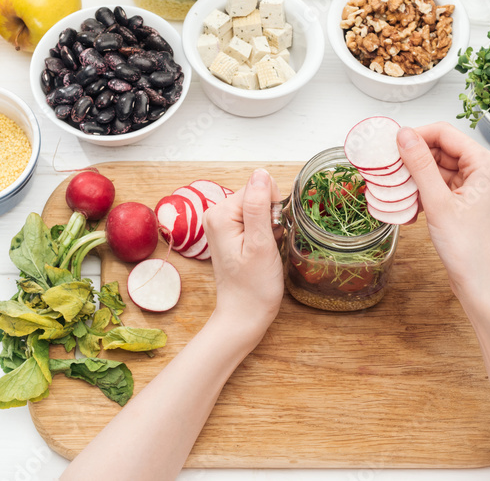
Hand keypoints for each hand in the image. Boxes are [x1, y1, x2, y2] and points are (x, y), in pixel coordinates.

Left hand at [203, 169, 283, 346]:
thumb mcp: (260, 244)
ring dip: (269, 226)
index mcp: (221, 213)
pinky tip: (261, 250)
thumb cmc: (254, 286)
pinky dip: (264, 232)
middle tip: (267, 245)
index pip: (258, 188)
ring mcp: (222, 223)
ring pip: (259, 207)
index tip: (270, 235)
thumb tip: (261, 174)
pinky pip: (254, 218)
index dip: (273, 210)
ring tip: (263, 250)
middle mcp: (216, 213)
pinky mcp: (229, 231)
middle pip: (257, 195)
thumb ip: (259, 207)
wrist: (244, 314)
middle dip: (271, 217)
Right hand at [396, 123, 489, 307]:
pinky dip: (427, 191)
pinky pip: (445, 187)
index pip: (446, 134)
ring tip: (396, 188)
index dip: (416, 135)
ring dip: (418, 176)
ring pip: (442, 169)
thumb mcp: (437, 202)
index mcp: (486, 165)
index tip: (391, 144)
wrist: (483, 287)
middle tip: (389, 168)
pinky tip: (410, 203)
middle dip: (415, 158)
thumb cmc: (468, 249)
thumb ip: (419, 164)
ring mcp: (480, 188)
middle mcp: (488, 172)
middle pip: (444, 150)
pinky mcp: (472, 204)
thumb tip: (404, 135)